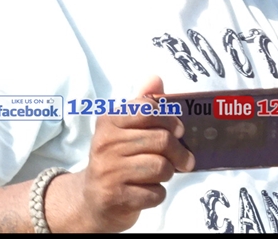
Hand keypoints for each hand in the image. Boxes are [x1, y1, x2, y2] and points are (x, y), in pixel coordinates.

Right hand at [51, 76, 192, 232]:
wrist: (93, 200)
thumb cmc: (117, 159)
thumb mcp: (125, 128)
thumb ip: (142, 103)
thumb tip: (155, 78)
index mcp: (108, 121)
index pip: (148, 110)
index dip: (170, 120)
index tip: (178, 131)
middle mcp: (105, 143)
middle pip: (162, 140)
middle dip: (179, 152)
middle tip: (184, 160)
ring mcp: (108, 172)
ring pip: (162, 167)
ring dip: (169, 173)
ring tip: (161, 174)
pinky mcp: (115, 197)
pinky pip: (156, 193)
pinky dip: (158, 194)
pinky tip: (147, 191)